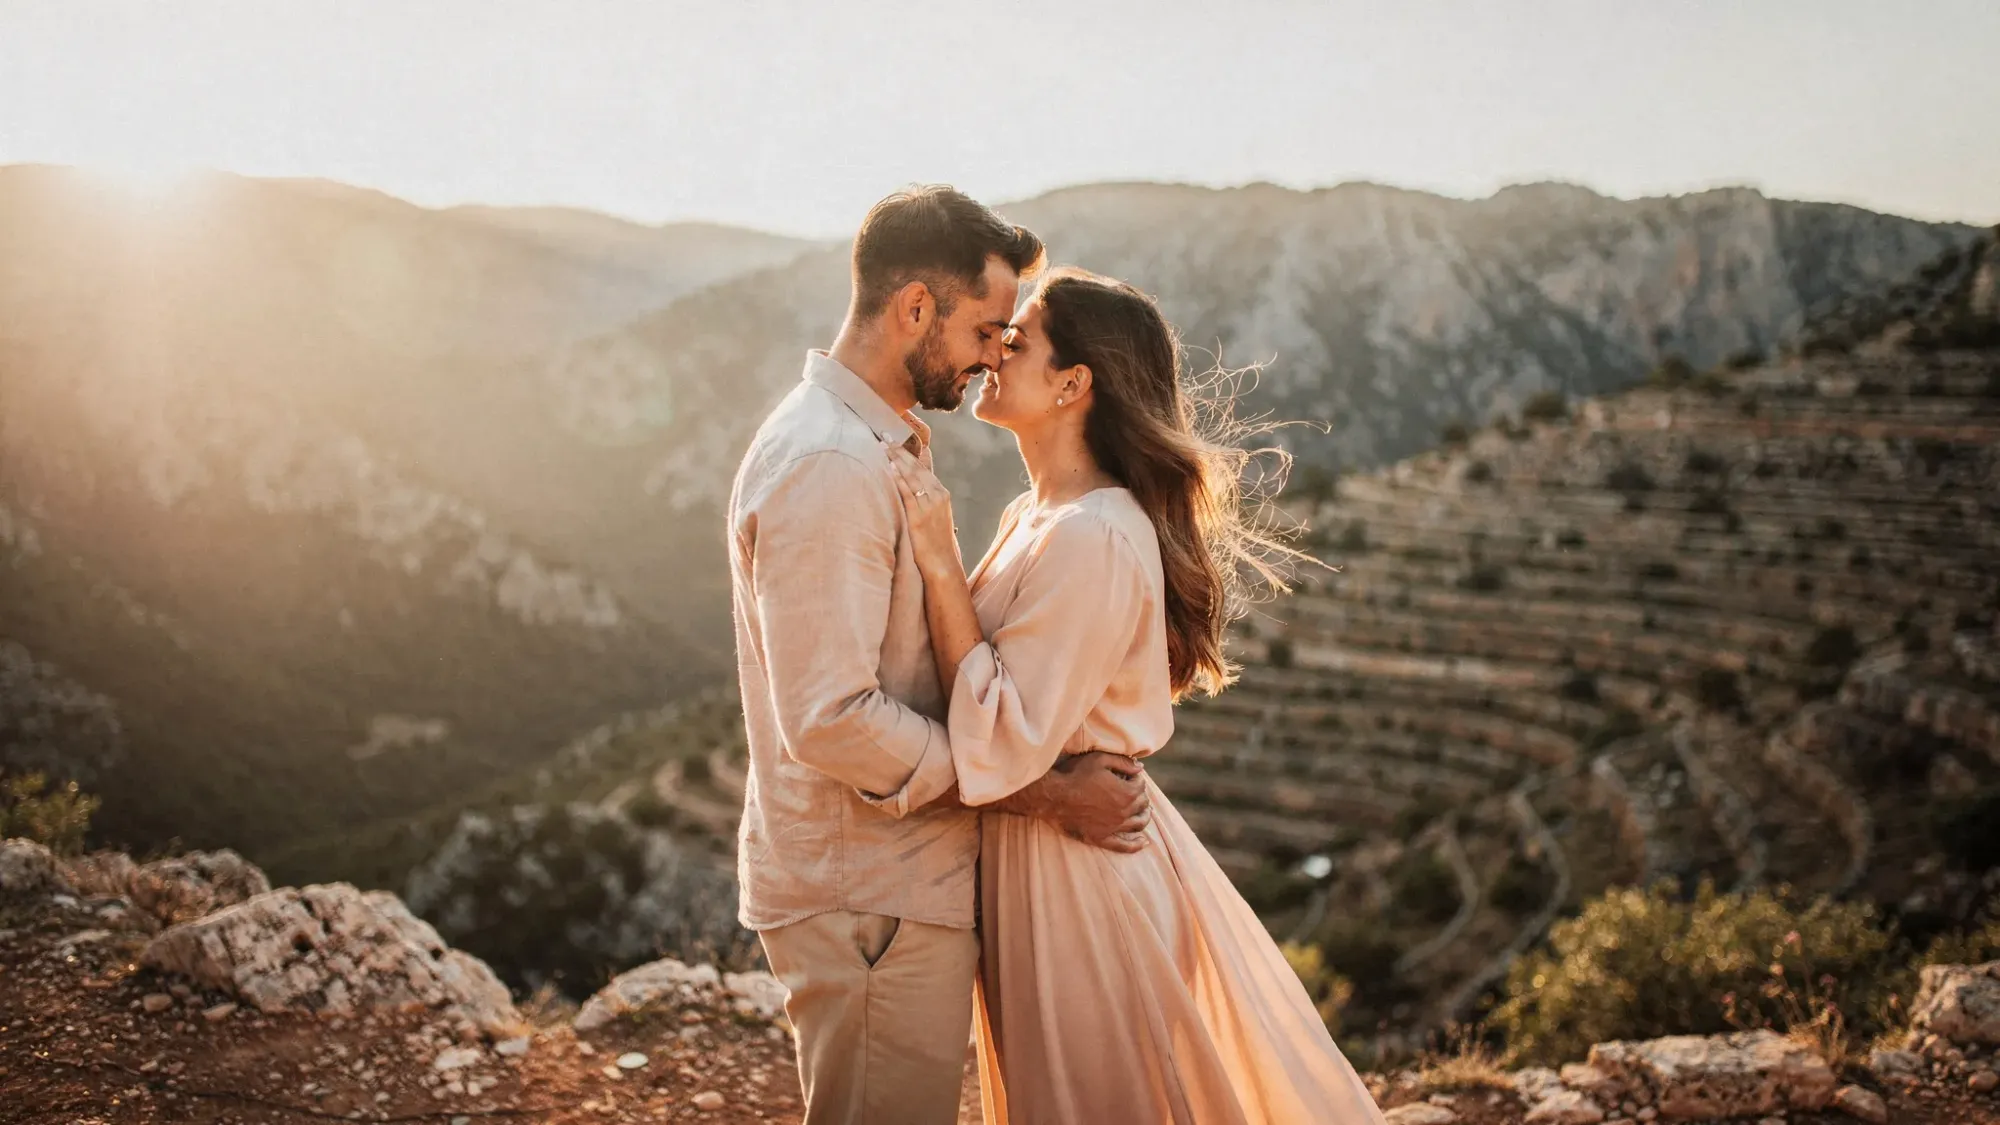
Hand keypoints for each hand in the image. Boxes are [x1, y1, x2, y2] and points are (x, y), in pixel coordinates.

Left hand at [885, 442, 959, 577]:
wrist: (943, 564)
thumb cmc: (936, 541)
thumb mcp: (934, 516)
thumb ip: (924, 498)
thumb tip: (910, 486)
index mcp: (941, 493)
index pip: (924, 466)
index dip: (910, 451)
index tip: (897, 437)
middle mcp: (938, 495)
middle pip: (917, 467)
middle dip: (900, 450)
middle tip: (885, 436)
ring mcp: (930, 505)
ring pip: (912, 476)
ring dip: (897, 460)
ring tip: (884, 446)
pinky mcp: (920, 517)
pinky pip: (908, 493)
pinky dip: (899, 479)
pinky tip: (890, 468)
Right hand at [1048, 751, 1151, 852]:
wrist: (1052, 796)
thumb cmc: (1075, 775)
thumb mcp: (1099, 760)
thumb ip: (1123, 762)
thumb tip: (1140, 768)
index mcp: (1127, 792)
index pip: (1141, 785)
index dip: (1136, 779)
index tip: (1128, 777)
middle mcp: (1124, 812)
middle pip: (1142, 804)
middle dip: (1141, 796)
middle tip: (1134, 791)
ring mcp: (1114, 827)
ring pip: (1138, 824)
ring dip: (1144, 817)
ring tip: (1143, 812)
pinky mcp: (1101, 838)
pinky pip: (1124, 846)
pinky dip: (1135, 844)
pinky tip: (1143, 842)